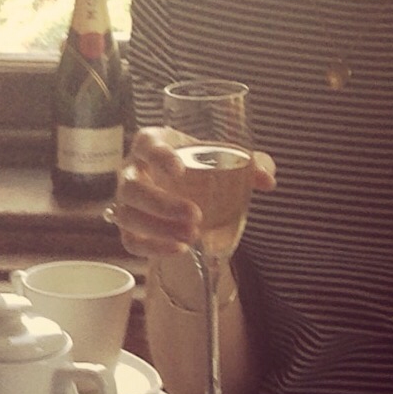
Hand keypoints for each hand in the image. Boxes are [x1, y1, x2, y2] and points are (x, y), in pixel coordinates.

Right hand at [110, 127, 275, 258]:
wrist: (179, 178)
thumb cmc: (197, 161)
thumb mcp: (220, 154)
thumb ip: (249, 164)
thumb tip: (267, 180)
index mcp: (150, 143)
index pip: (147, 145)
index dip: (159, 157)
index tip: (179, 169)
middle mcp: (131, 168)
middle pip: (132, 186)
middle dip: (161, 203)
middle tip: (195, 215)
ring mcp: (125, 199)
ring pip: (127, 215)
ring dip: (157, 228)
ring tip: (192, 236)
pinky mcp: (128, 224)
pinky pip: (129, 240)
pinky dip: (151, 248)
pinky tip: (179, 250)